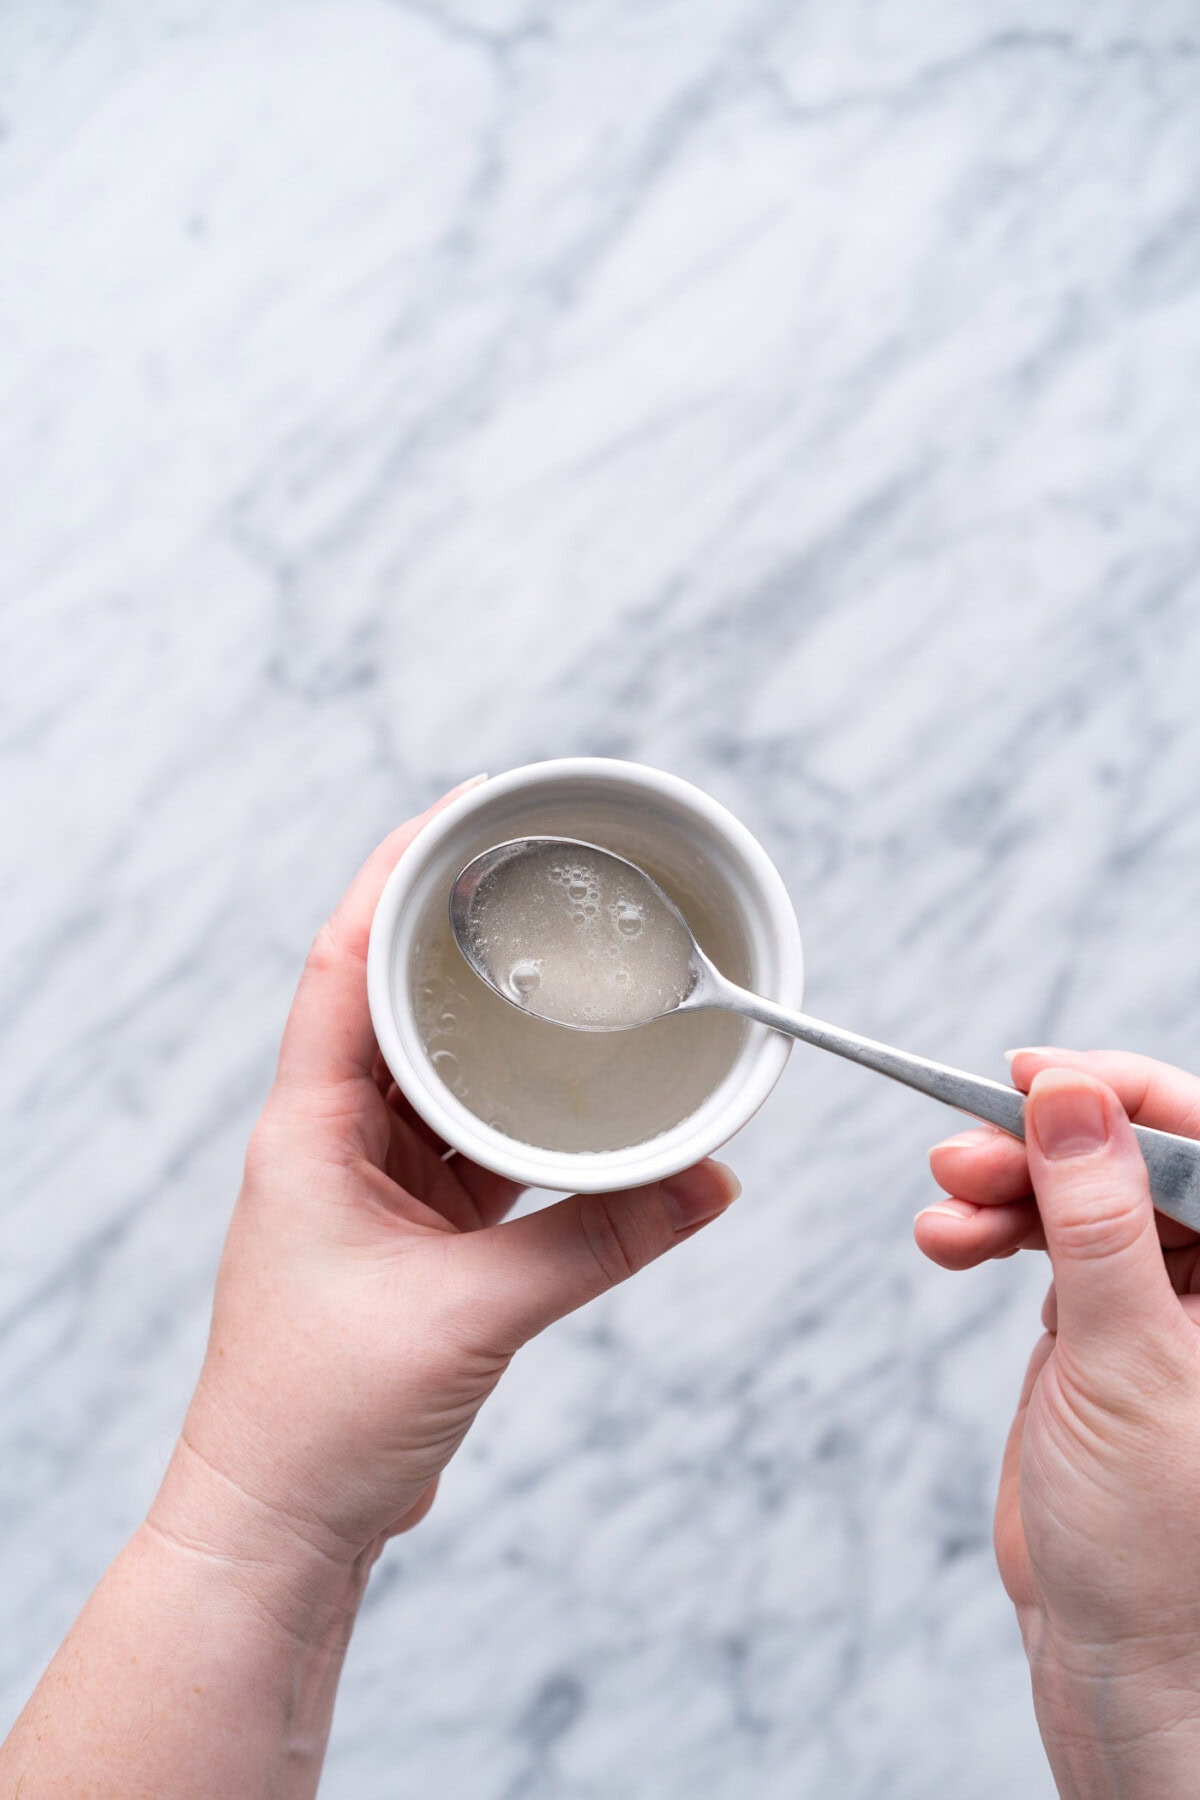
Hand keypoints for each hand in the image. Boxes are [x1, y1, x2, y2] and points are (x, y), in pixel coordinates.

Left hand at [160, 779, 739, 1564]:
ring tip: (567, 967)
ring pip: (440, 1069)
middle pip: (396, 998)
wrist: (286, 1521)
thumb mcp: (472, 1314)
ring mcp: (371, 1180)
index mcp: (311, 1124)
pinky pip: (475, 1141)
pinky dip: (528, 1117)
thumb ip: (597, 1242)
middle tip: (540, 872)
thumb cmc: (325, 1415)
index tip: (464, 811)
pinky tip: (581, 1099)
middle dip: (462, 931)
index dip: (396, 876)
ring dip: (498, 1024)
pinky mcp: (410, 1229)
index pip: (343, 962)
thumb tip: (709, 1183)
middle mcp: (334, 1134)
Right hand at [916, 1050, 1199, 1798]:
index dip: (1122, 1094)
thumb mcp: (1127, 1362)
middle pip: (1125, 1158)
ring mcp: (1150, 1298)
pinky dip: (986, 1228)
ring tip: (944, 1210)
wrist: (1118, 1656)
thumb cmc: (1160, 1543)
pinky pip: (1038, 1240)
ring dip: (999, 1186)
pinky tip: (948, 1239)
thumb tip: (1074, 1098)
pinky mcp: (1092, 1327)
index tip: (1039, 1076)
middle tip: (966, 1151)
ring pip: (1072, 1193)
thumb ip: (1098, 1222)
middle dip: (1040, 1145)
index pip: (1199, 1142)